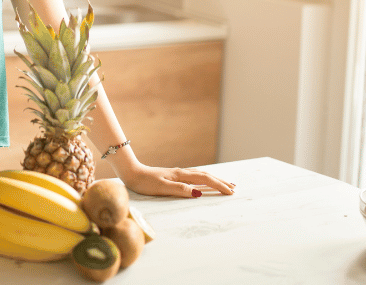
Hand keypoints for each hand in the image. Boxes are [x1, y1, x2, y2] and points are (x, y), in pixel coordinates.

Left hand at [119, 162, 235, 197]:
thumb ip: (180, 189)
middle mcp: (182, 173)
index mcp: (181, 175)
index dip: (218, 185)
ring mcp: (178, 174)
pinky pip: (194, 177)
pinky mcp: (174, 176)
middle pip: (206, 176)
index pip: (205, 180)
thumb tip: (198, 193)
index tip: (230, 192)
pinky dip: (203, 179)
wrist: (132, 173)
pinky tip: (203, 182)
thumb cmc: (144, 182)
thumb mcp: (162, 187)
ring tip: (224, 183)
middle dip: (220, 182)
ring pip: (201, 175)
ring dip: (214, 179)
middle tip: (234, 188)